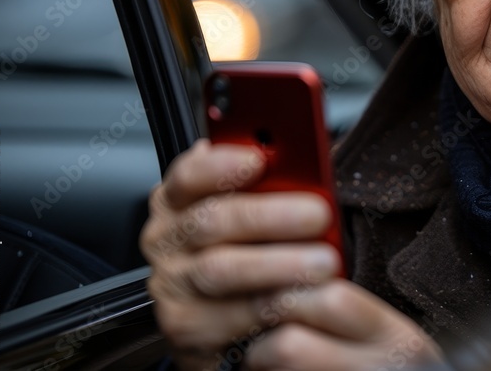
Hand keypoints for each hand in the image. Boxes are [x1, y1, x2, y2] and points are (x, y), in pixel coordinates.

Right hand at [139, 140, 441, 369]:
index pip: (188, 175)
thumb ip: (269, 184)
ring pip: (221, 270)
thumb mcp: (253, 210)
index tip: (258, 159)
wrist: (226, 325)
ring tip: (322, 262)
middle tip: (317, 215)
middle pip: (211, 220)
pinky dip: (271, 307)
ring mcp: (173, 286)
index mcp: (179, 201)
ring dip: (277, 265)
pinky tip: (303, 299)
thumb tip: (306, 162)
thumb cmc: (248, 251)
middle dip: (269, 215)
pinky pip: (231, 318)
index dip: (221, 165)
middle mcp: (168, 240)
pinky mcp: (187, 330)